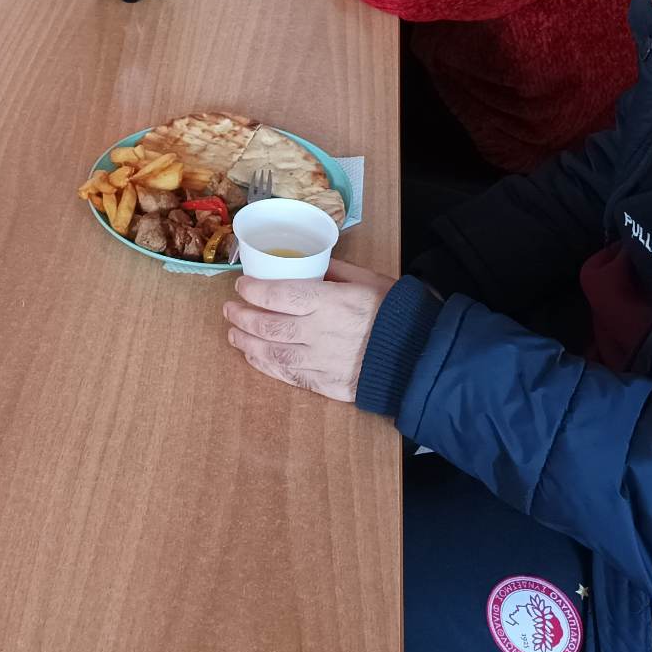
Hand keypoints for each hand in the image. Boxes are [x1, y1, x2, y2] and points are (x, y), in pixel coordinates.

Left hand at [223, 260, 395, 401]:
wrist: (422, 356)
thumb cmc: (397, 312)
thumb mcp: (368, 279)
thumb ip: (336, 272)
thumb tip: (310, 265)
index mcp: (330, 302)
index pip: (280, 295)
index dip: (255, 291)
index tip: (241, 286)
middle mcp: (320, 333)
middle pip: (270, 326)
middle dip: (243, 317)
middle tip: (229, 310)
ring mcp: (322, 362)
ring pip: (273, 353)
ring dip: (247, 344)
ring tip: (233, 335)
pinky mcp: (328, 386)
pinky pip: (290, 376)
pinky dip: (267, 367)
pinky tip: (255, 358)